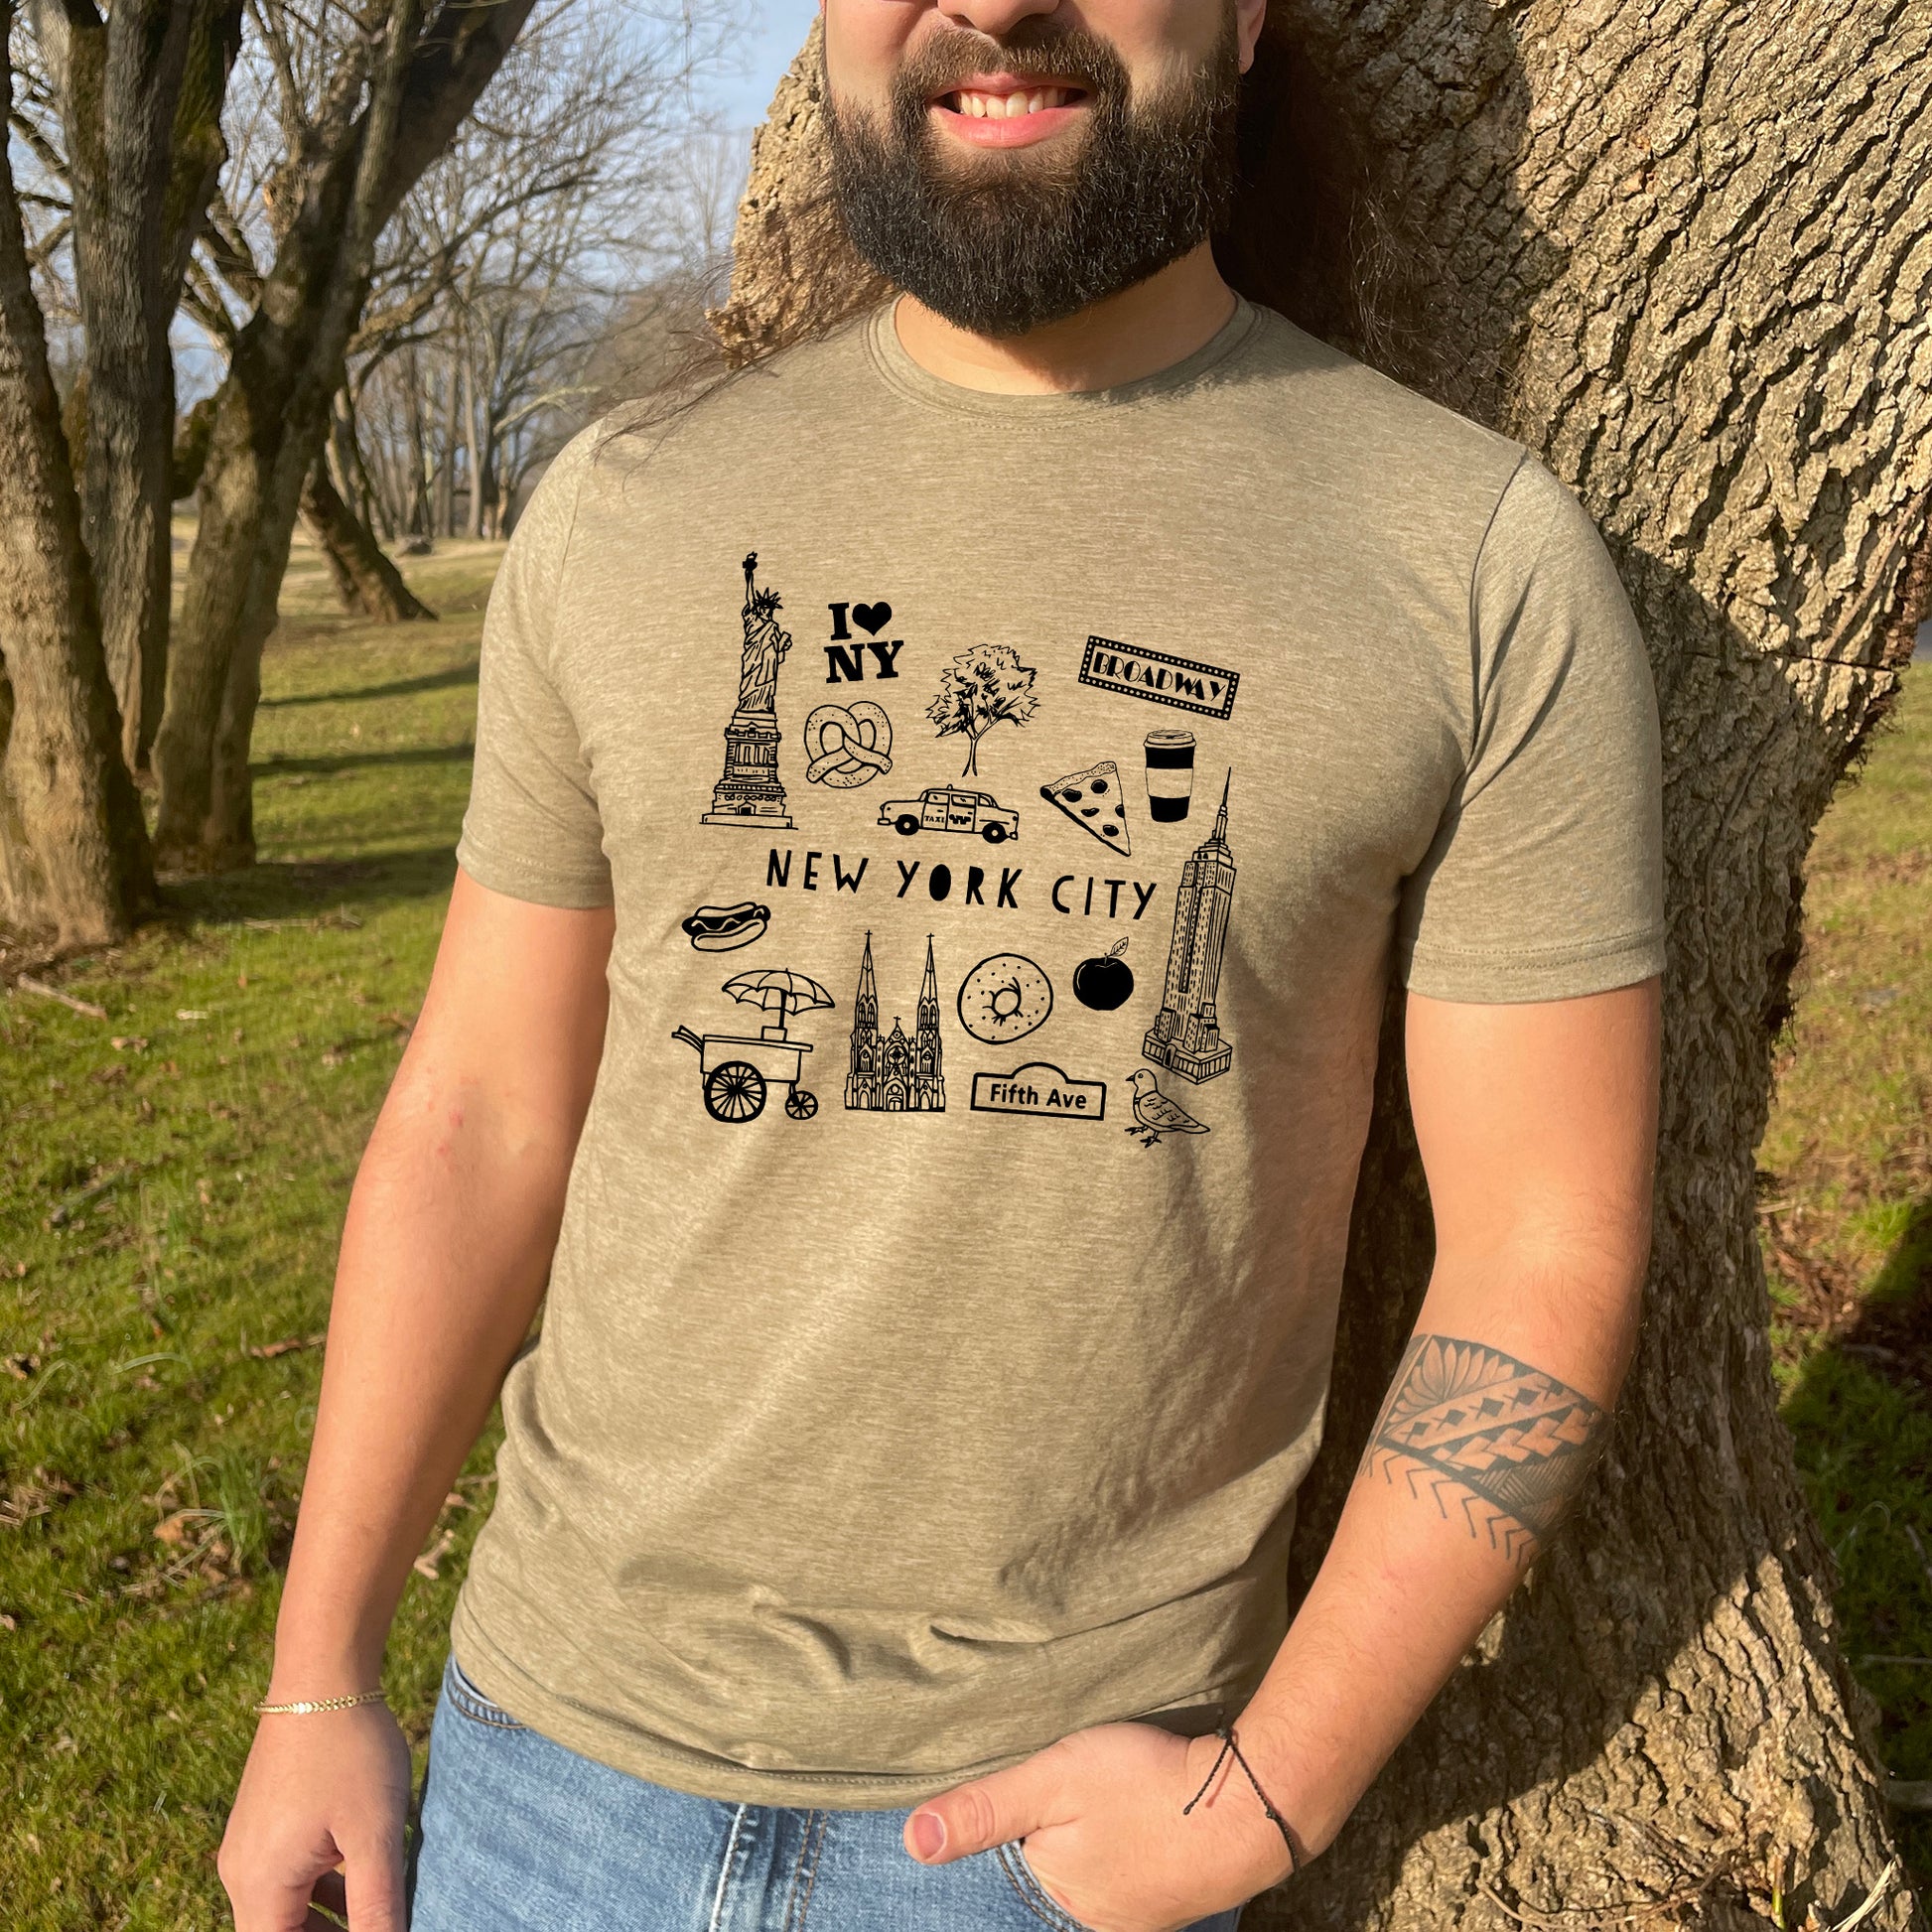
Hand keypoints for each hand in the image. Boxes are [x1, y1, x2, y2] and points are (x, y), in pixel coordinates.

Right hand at [219, 1703, 412, 1929]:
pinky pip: (287, 1875)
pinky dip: (321, 1889)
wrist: (324, 1674)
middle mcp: (241, 1871)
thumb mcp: (374, 1834)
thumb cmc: (350, 1751)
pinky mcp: (264, 1820)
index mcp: (258, 1885)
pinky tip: (364, 1879)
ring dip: (328, 1920)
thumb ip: (377, 1907)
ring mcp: (249, 1843)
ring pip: (285, 1907)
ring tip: (379, 1912)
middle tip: (381, 1926)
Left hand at [903, 1720, 1296, 1931]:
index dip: (1033, 1808)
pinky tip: (1154, 1814)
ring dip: (1109, 1831)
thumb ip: (986, 1808)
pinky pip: (1144, 1864)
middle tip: (1099, 1779)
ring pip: (1105, 1863)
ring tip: (1127, 1793)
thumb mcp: (1054, 1781)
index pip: (1020, 1853)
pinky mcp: (1183, 1890)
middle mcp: (1099, 1917)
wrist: (1252, 1805)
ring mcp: (1146, 1911)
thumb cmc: (1147, 1787)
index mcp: (1060, 1895)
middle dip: (1072, 1823)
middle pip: (1064, 1859)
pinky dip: (1143, 1838)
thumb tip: (913, 1841)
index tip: (1060, 1779)